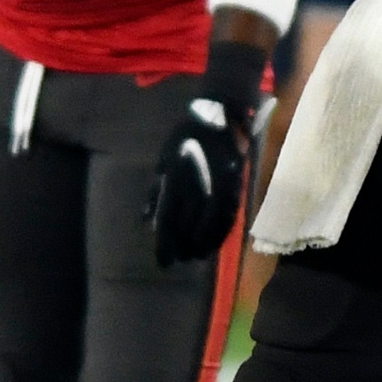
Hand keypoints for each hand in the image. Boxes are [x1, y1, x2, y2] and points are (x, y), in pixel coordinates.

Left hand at [147, 99, 249, 265]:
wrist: (218, 119)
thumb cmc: (185, 140)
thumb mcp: (163, 163)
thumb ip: (155, 194)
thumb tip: (147, 222)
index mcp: (175, 181)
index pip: (167, 221)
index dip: (165, 244)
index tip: (164, 262)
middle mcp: (195, 188)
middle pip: (188, 227)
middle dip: (184, 247)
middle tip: (181, 260)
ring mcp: (217, 188)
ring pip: (210, 225)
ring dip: (204, 244)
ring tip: (197, 256)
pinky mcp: (234, 186)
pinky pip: (228, 216)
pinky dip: (221, 233)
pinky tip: (215, 242)